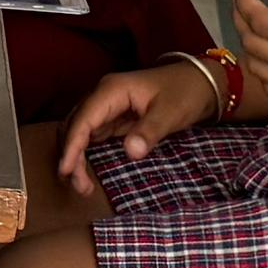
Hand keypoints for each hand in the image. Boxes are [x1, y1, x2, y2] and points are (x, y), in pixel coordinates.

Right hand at [56, 61, 215, 194]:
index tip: (66, 170)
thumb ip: (149, 132)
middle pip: (75, 126)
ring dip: (77, 156)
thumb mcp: (171, 113)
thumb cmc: (186, 91)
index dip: (72, 147)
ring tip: (83, 184)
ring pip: (81, 132)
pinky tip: (88, 170)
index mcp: (112, 90)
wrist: (202, 82)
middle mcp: (104, 96)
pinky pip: (92, 135)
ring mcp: (108, 107)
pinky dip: (87, 153)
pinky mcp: (115, 117)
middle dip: (71, 156)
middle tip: (79, 186)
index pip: (82, 120)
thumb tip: (130, 153)